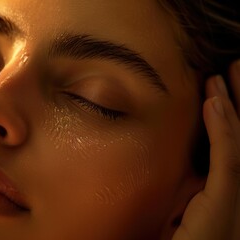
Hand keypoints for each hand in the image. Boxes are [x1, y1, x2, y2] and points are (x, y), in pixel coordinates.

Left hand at [173, 61, 239, 239]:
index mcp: (231, 191)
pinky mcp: (225, 204)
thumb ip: (193, 182)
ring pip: (239, 141)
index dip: (235, 115)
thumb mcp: (189, 206)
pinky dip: (222, 128)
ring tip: (222, 75)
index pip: (236, 145)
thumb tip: (188, 163)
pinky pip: (227, 159)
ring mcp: (238, 198)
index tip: (223, 89)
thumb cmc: (182, 238)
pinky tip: (214, 102)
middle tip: (235, 69)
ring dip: (233, 105)